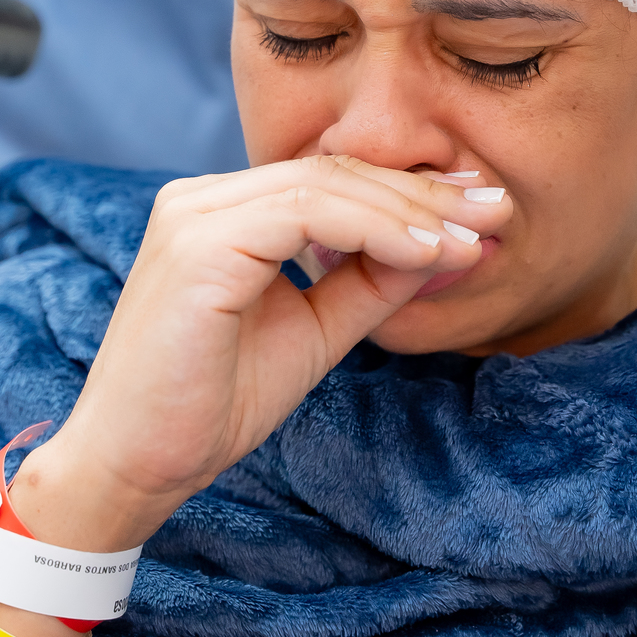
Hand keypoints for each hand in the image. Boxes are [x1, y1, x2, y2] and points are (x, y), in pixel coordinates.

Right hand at [11, 157, 511, 549]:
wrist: (137, 464)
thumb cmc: (211, 404)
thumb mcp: (315, 330)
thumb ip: (370, 282)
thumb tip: (444, 244)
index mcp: (223, 212)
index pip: (332, 181)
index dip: (413, 193)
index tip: (482, 212)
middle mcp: (202, 198)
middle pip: (336, 172)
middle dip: (426, 193)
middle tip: (499, 212)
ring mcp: (195, 214)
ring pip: (327, 184)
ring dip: (411, 211)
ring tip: (473, 240)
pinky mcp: (197, 245)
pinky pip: (305, 213)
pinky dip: (375, 229)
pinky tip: (426, 253)